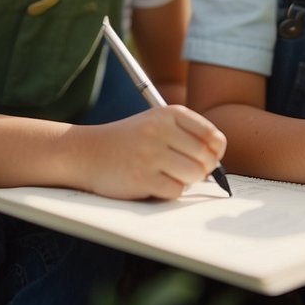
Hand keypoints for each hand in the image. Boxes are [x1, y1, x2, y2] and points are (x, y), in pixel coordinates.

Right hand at [71, 105, 226, 200]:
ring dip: (187, 181)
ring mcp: (150, 154)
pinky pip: (175, 191)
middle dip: (202, 169)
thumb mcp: (157, 124)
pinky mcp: (142, 178)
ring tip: (170, 175)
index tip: (208, 157)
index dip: (215, 151)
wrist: (87, 152)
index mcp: (169, 113)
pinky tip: (155, 183)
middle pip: (206, 157)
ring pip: (194, 175)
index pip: (211, 135)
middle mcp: (161, 130)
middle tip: (188, 171)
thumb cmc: (130, 141)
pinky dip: (170, 191)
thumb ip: (188, 135)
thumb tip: (218, 159)